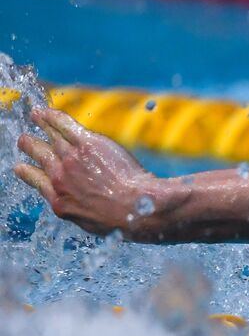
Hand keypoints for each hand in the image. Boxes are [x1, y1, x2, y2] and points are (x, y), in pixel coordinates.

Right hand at [14, 106, 156, 235]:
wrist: (139, 208)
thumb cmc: (123, 220)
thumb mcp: (90, 223)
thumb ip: (76, 209)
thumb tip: (75, 204)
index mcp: (59, 201)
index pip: (36, 180)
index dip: (28, 172)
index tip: (22, 167)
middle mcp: (60, 178)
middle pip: (39, 155)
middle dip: (30, 146)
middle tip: (26, 141)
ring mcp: (72, 159)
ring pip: (50, 137)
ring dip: (40, 124)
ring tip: (35, 116)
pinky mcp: (87, 145)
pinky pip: (63, 125)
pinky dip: (50, 116)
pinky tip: (43, 112)